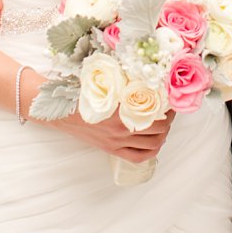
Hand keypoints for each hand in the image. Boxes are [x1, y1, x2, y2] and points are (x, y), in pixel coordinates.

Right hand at [23, 71, 171, 162]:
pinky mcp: (111, 150)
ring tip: (164, 126)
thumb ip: (127, 82)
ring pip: (152, 144)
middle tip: (170, 112)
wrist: (60, 111)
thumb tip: (149, 75)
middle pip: (159, 129)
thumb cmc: (82, 93)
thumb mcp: (106, 82)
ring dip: (163, 135)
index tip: (172, 100)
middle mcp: (121, 128)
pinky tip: (154, 142)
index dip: (170, 107)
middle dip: (169, 120)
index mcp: (121, 109)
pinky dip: (151, 151)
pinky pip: (138, 157)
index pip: (156, 111)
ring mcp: (116, 142)